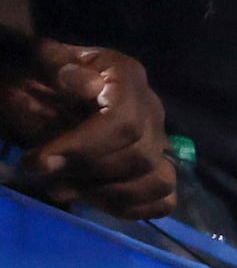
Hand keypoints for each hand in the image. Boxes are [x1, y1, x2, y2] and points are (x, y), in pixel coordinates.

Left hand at [2, 39, 175, 217]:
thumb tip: (85, 85)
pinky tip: (95, 201)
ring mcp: (160, 142)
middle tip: (44, 176)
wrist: (49, 85)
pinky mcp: (158, 168)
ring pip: (158, 182)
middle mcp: (153, 110)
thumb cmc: (45, 73)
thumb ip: (57, 64)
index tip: (41, 161)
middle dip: (90, 174)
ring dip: (110, 195)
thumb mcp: (42, 59)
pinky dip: (134, 208)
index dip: (85, 148)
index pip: (124, 122)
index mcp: (127, 78)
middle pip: (140, 157)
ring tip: (65, 190)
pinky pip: (164, 200)